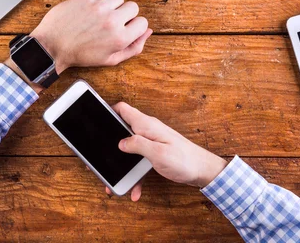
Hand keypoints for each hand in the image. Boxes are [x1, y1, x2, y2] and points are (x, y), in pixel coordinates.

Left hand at [30, 0, 151, 73]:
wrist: (52, 46)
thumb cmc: (80, 55)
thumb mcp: (110, 59)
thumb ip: (133, 47)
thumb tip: (147, 32)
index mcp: (120, 37)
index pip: (143, 22)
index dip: (134, 26)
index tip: (124, 29)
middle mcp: (112, 20)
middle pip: (133, 7)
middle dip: (125, 14)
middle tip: (111, 23)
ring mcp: (98, 7)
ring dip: (111, 7)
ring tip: (98, 18)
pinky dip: (96, 2)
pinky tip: (87, 13)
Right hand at [106, 103, 227, 200]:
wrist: (203, 170)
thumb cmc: (184, 159)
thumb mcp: (158, 152)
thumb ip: (137, 144)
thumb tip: (120, 142)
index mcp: (146, 125)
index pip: (122, 109)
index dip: (107, 112)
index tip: (95, 121)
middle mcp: (147, 130)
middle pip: (121, 131)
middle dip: (109, 145)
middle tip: (98, 158)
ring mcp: (151, 141)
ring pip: (128, 150)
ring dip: (122, 165)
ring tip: (114, 181)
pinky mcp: (154, 153)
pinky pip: (139, 162)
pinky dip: (135, 176)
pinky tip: (135, 190)